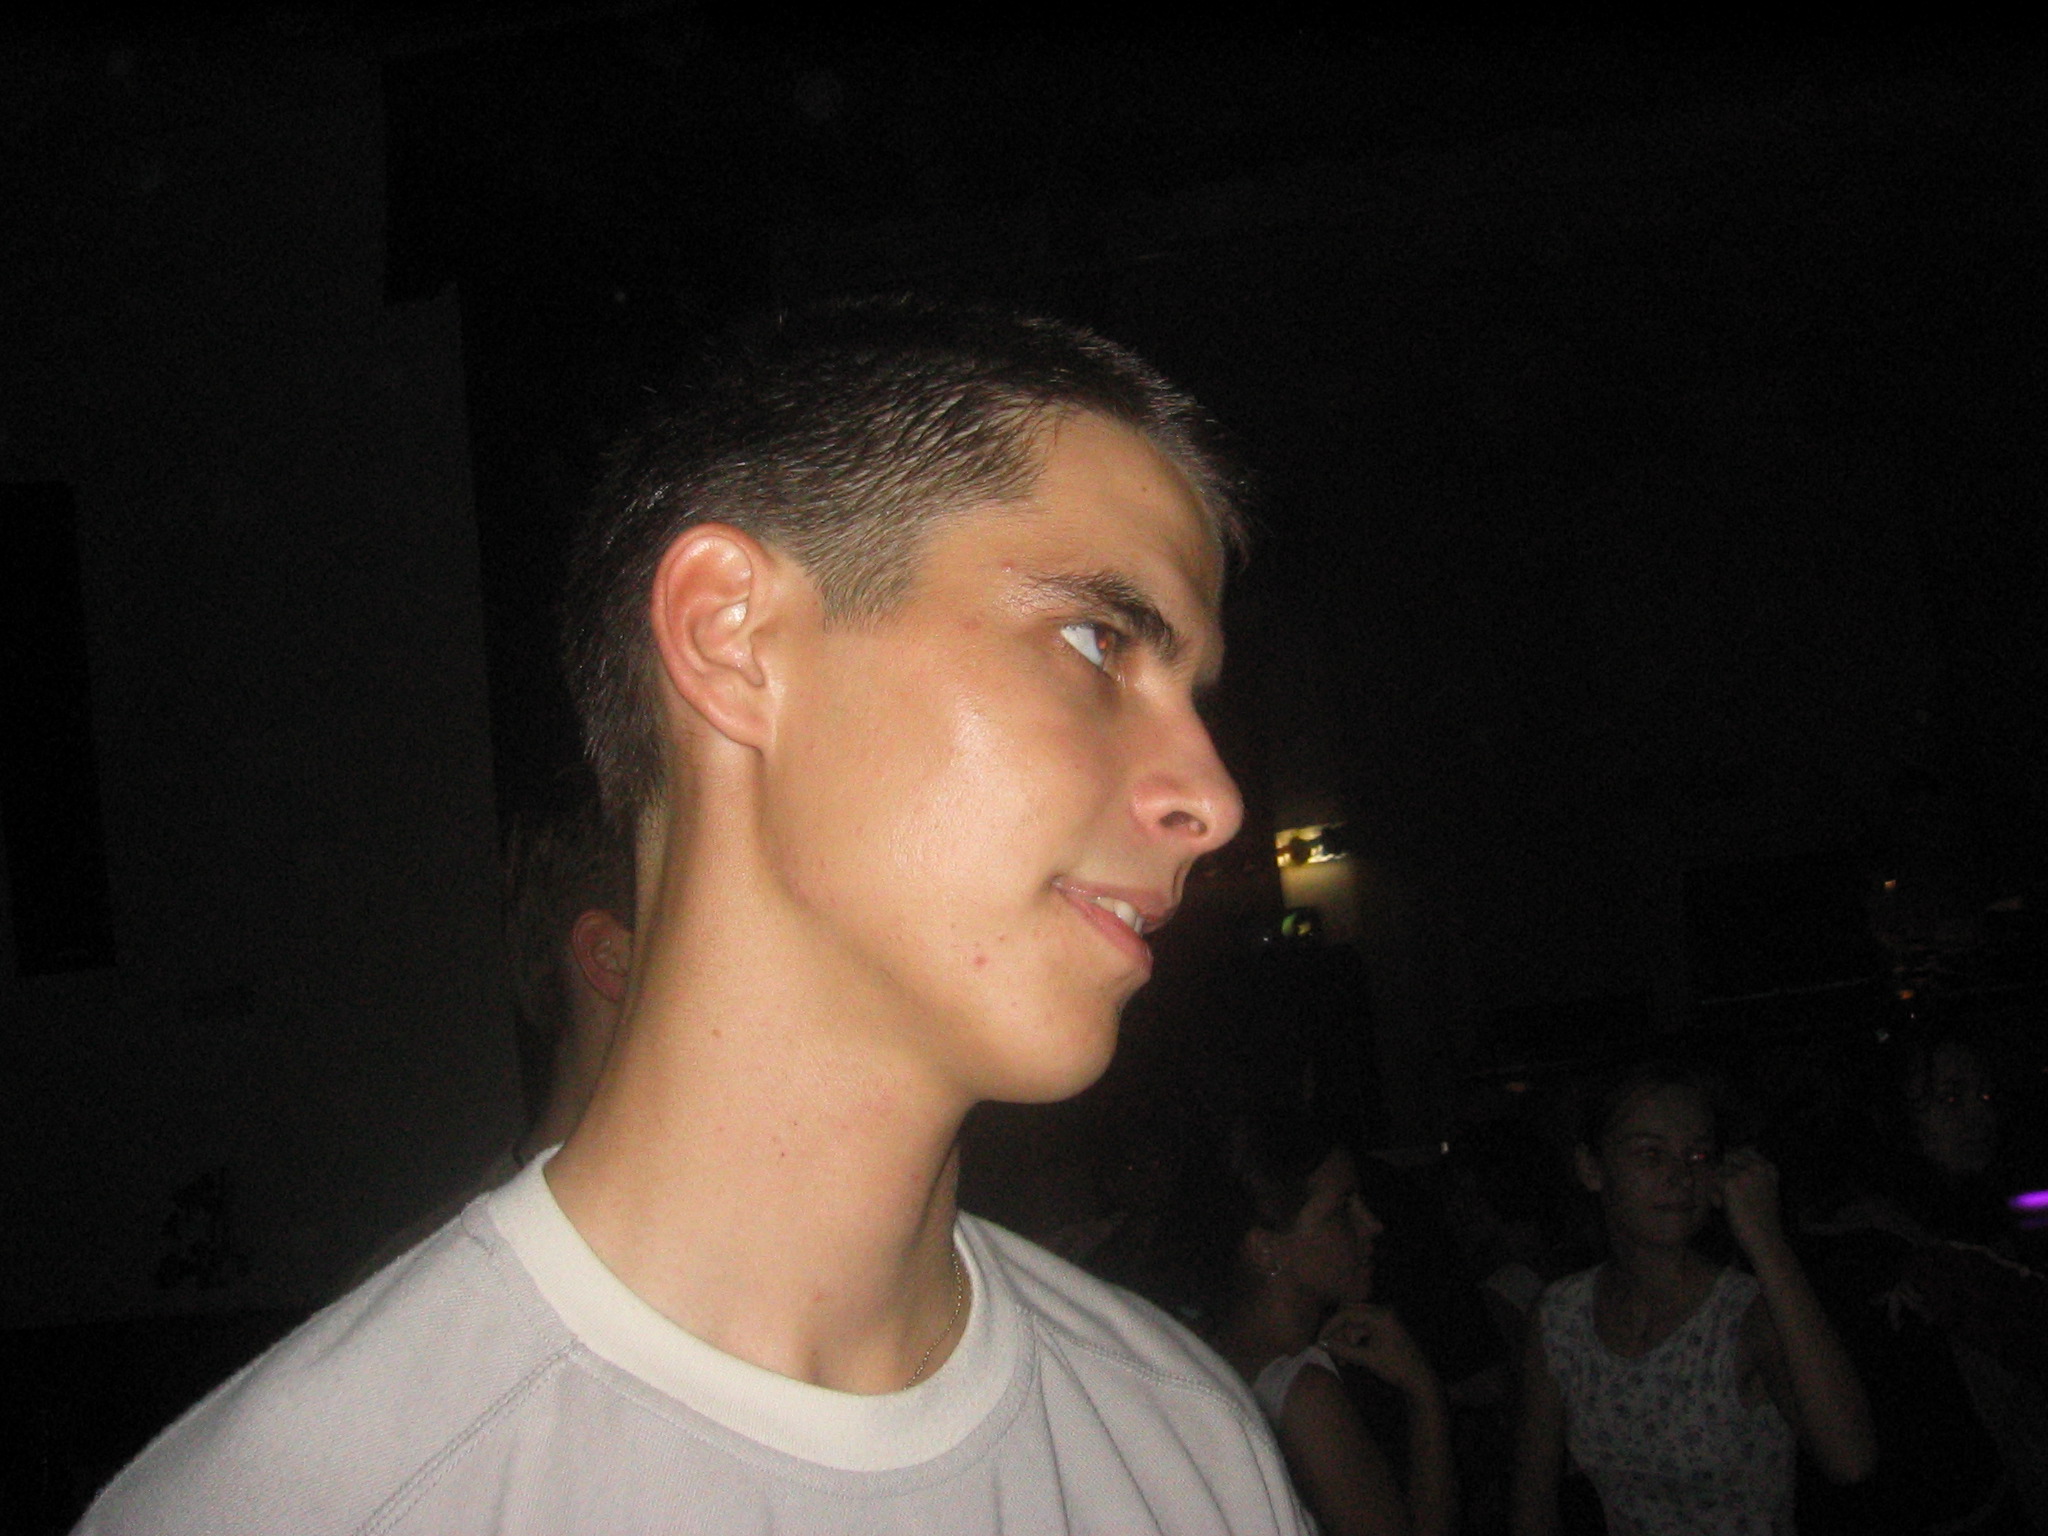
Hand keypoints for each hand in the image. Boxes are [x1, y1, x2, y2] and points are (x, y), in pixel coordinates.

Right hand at [1319, 1302, 1439, 1399]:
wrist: (1420, 1380)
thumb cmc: (1396, 1368)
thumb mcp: (1368, 1359)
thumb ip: (1344, 1349)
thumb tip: (1321, 1344)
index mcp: (1380, 1315)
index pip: (1347, 1313)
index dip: (1330, 1326)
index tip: (1320, 1340)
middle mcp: (1383, 1312)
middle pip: (1350, 1314)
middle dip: (1338, 1332)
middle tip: (1330, 1350)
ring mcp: (1385, 1320)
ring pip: (1356, 1323)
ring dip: (1346, 1340)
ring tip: (1342, 1360)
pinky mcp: (1385, 1329)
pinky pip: (1363, 1329)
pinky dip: (1355, 1342)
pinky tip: (1351, 1358)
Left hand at [1712, 1147, 1784, 1259]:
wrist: (1766, 1239)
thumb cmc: (1762, 1220)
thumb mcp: (1764, 1191)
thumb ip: (1751, 1175)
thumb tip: (1726, 1160)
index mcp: (1769, 1168)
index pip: (1745, 1150)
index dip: (1734, 1163)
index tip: (1732, 1178)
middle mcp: (1758, 1167)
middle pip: (1729, 1157)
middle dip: (1725, 1172)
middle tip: (1727, 1192)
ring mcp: (1745, 1173)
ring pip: (1718, 1170)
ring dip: (1718, 1186)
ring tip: (1727, 1204)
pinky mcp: (1730, 1182)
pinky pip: (1713, 1182)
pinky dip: (1714, 1195)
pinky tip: (1722, 1207)